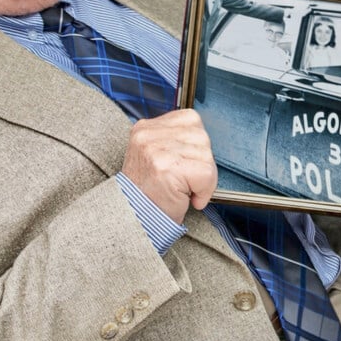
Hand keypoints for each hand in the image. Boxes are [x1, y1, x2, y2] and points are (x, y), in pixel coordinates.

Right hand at [121, 109, 217, 223]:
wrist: (133, 221)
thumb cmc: (150, 194)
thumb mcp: (157, 156)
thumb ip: (176, 140)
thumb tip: (204, 137)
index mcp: (145, 128)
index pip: (191, 120)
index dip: (196, 146)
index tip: (184, 165)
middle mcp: (148, 134)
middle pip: (202, 137)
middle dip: (202, 162)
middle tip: (185, 182)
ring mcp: (156, 149)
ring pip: (206, 155)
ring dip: (204, 179)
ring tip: (183, 189)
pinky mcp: (167, 167)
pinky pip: (207, 173)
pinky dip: (205, 190)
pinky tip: (188, 198)